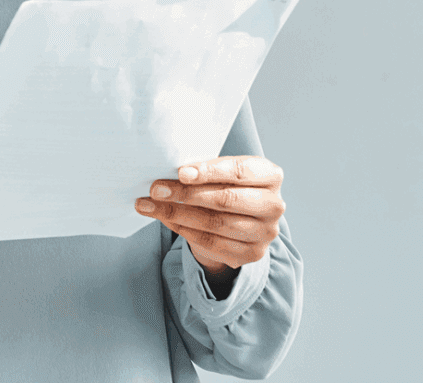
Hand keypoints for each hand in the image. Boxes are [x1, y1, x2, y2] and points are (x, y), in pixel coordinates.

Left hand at [135, 156, 285, 277]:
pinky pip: (212, 242)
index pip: (240, 171)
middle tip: (156, 189)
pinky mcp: (251, 253)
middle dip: (186, 194)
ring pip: (216, 223)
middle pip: (227, 199)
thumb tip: (171, 174)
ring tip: (149, 205)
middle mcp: (274, 205)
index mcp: (270, 176)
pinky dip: (183, 230)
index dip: (209, 172)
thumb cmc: (223, 185)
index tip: (181, 172)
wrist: (236, 218)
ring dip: (177, 213)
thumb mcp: (218, 171)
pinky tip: (164, 219)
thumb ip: (203, 170)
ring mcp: (265, 232)